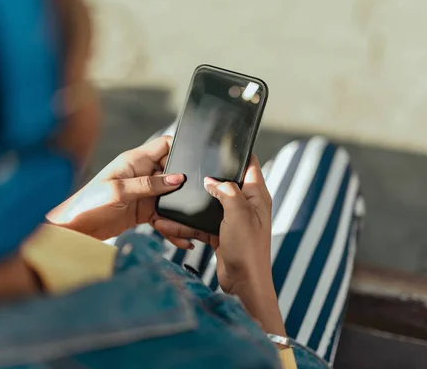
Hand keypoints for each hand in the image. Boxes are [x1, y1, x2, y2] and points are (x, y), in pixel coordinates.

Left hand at [47, 136, 187, 241]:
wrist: (74, 230)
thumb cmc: (88, 204)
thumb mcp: (120, 190)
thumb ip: (150, 184)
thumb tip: (177, 178)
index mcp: (135, 160)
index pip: (165, 145)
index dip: (180, 150)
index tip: (193, 163)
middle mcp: (141, 174)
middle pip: (173, 172)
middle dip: (184, 184)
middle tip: (195, 196)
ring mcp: (144, 192)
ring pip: (171, 196)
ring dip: (179, 208)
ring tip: (189, 222)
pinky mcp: (143, 210)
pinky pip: (164, 215)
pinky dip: (172, 226)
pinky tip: (181, 236)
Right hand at [153, 155, 286, 335]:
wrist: (244, 284)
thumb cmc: (248, 249)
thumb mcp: (238, 213)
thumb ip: (226, 191)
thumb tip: (211, 180)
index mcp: (256, 195)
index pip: (249, 164)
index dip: (237, 152)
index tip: (220, 142)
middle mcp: (246, 205)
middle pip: (225, 182)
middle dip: (208, 178)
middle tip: (190, 169)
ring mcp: (233, 220)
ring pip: (209, 204)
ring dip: (193, 205)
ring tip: (173, 200)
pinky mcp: (222, 234)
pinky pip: (202, 223)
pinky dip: (188, 224)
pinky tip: (171, 222)